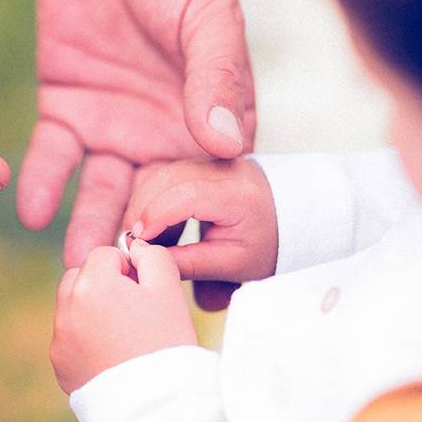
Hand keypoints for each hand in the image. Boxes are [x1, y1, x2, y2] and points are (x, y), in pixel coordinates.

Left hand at [19, 0, 255, 265]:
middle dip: (138, 244)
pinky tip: (32, 210)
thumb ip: (216, 77)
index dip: (200, 229)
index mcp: (207, 121)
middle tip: (124, 286)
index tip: (189, 274)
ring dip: (88, 226)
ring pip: (101, 190)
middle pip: (151, 203)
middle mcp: (161, 133)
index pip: (208, 188)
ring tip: (77, 265)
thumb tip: (227, 146)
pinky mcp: (65, 102)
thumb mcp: (207, 15)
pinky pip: (52, 154)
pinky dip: (42, 182)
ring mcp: (112, 122)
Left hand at [51, 242, 196, 394]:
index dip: (129, 269)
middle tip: (135, 311)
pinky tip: (114, 355)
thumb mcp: (168, 289)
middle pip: (81, 276)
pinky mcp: (60, 365)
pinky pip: (71, 337)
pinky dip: (87, 339)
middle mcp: (66, 308)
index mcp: (91, 283)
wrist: (156, 407)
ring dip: (93, 309)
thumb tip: (134, 248)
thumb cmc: (166, 343)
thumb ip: (151, 255)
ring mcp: (60, 339)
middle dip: (104, 285)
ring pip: (73, 306)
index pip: (105, 254)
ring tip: (125, 333)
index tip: (146, 293)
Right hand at [123, 158, 277, 309]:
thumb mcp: (233, 263)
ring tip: (143, 238)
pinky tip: (155, 227)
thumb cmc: (265, 243)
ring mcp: (211, 159)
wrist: (288, 218)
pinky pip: (167, 175)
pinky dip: (153, 199)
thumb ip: (191, 263)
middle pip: (167, 179)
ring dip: (143, 205)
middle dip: (142, 210)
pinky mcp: (201, 160)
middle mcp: (224, 167)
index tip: (138, 240)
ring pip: (162, 174)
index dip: (155, 216)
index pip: (186, 195)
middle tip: (132, 243)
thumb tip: (149, 261)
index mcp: (238, 193)